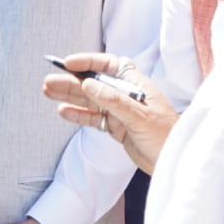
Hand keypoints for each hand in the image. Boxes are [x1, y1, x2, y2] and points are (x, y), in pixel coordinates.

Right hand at [43, 53, 177, 174]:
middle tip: (49, 81)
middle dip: (71, 81)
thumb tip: (87, 84)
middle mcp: (125, 95)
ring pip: (89, 100)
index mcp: (134, 84)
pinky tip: (63, 112)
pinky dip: (78, 115)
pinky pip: (93, 118)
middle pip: (93, 83)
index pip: (108, 65)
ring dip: (69, 96)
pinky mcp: (116, 127)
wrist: (174, 161)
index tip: (68, 63)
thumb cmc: (165, 134)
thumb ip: (112, 100)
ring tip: (48, 92)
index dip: (88, 62)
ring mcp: (119, 111)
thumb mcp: (139, 116)